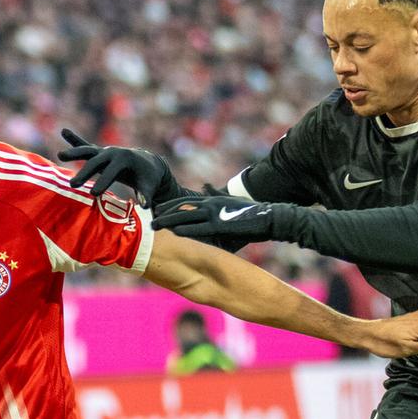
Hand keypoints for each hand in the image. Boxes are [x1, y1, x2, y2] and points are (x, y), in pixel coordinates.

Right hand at [57, 129, 181, 203]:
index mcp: (125, 159)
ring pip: (87, 151)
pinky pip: (85, 145)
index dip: (103, 182)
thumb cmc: (148, 177)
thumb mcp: (149, 186)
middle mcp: (113, 152)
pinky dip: (74, 139)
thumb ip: (146, 195)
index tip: (93, 194)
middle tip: (73, 185)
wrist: (148, 163)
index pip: (112, 172)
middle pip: (96, 162)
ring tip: (60, 155)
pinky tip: (64, 131)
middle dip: (85, 173)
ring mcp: (105, 151)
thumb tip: (144, 206)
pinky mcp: (99, 152)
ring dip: (74, 152)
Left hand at [152, 194, 287, 246]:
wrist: (268, 217)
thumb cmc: (250, 213)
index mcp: (211, 200)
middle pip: (181, 208)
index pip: (184, 202)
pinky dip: (186, 229)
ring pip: (186, 216)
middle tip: (149, 219)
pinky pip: (199, 227)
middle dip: (163, 213)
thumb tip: (205, 185)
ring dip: (169, 221)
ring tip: (155, 226)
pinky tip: (174, 232)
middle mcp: (210, 204)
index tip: (156, 210)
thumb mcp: (230, 202)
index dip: (169, 206)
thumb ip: (216, 194)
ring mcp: (215, 213)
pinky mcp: (221, 224)